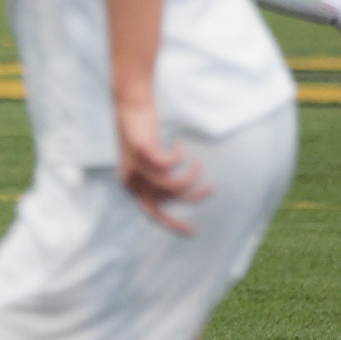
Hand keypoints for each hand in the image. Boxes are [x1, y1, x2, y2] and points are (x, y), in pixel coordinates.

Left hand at [115, 90, 209, 234]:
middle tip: (210, 190)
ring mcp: (134, 166)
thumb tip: (176, 195)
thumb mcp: (146, 164)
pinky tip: (179, 145)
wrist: (129, 108)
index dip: (172, 225)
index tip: (192, 231)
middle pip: (165, 203)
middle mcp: (131, 180)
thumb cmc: (141, 135)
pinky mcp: (141, 151)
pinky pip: (169, 163)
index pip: (152, 214)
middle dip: (190, 199)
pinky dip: (179, 156)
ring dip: (190, 176)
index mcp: (131, 186)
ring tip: (198, 164)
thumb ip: (155, 180)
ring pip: (171, 185)